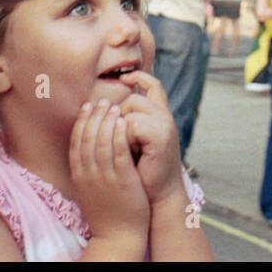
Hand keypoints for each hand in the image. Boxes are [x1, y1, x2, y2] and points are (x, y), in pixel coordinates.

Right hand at [69, 99, 150, 246]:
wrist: (118, 236)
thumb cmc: (106, 211)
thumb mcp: (88, 190)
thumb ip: (86, 170)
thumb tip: (86, 149)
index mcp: (79, 176)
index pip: (76, 143)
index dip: (81, 122)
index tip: (87, 107)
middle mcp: (88, 175)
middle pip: (86, 139)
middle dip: (93, 116)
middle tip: (100, 100)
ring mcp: (104, 178)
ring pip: (101, 143)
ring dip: (106, 121)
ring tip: (113, 106)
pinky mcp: (122, 181)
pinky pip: (118, 153)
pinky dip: (118, 135)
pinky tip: (123, 122)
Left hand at [118, 71, 185, 204]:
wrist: (158, 195)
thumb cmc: (142, 171)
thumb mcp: (135, 142)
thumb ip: (128, 122)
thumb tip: (105, 106)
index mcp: (160, 115)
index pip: (153, 85)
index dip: (139, 76)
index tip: (123, 77)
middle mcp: (166, 116)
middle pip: (133, 98)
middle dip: (120, 117)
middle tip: (124, 141)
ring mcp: (165, 123)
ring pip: (130, 110)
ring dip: (120, 129)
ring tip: (127, 149)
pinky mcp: (161, 135)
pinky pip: (131, 125)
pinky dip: (125, 139)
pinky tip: (130, 153)